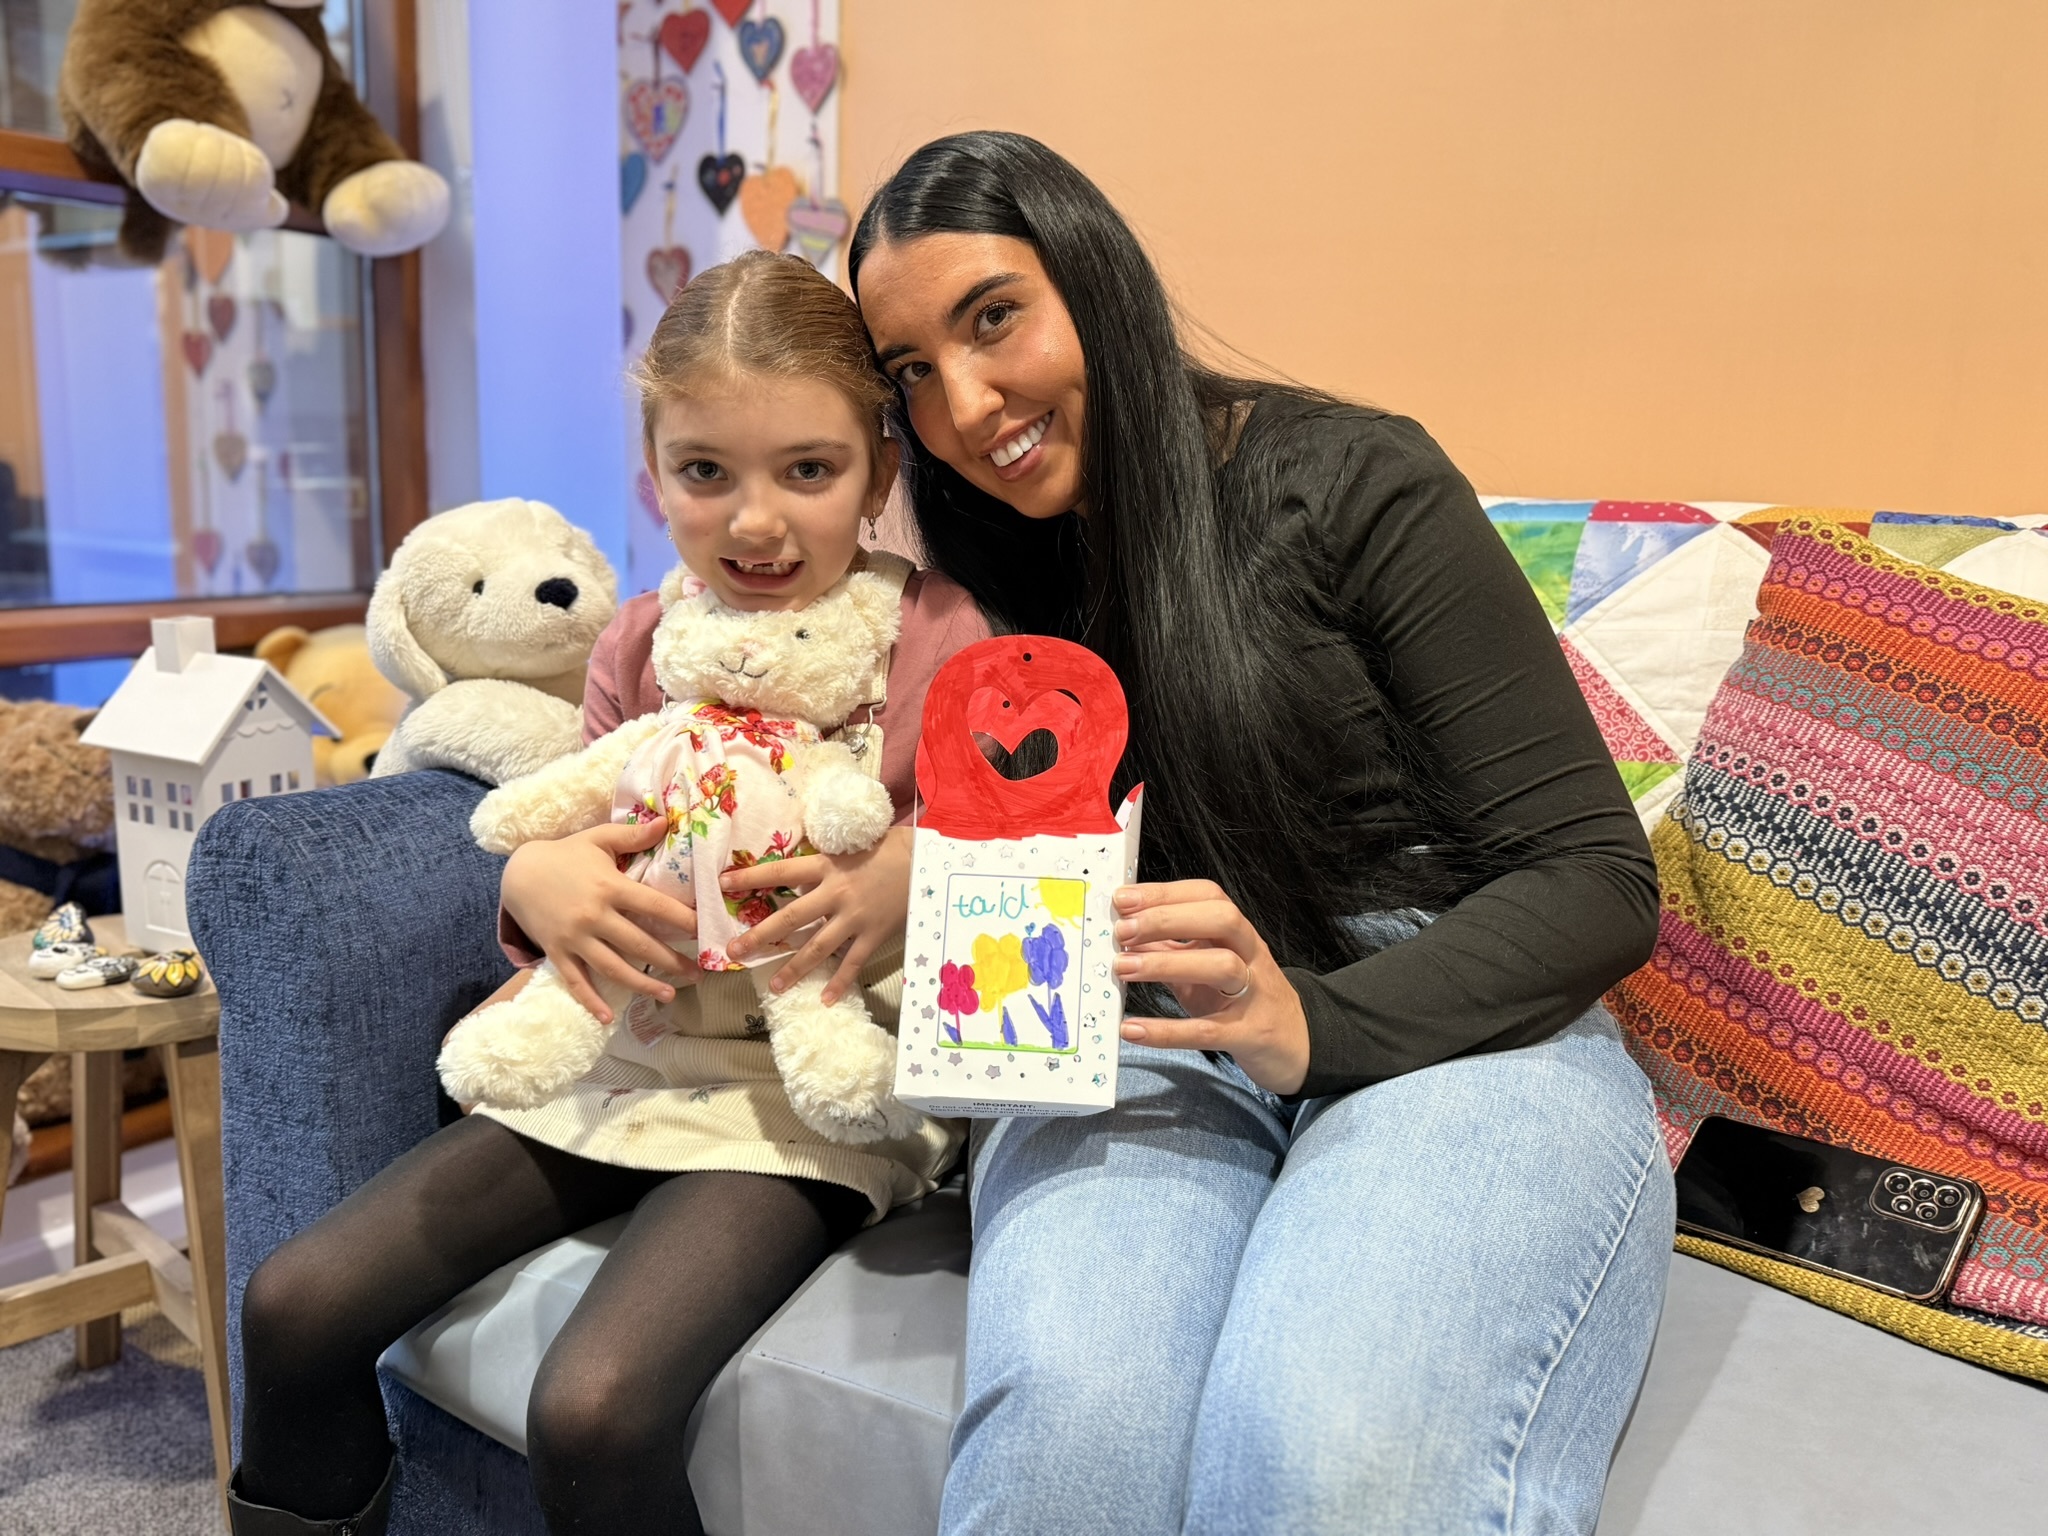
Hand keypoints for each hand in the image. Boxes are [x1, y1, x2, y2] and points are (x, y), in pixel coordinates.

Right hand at [500, 819, 696, 1022]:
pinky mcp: (557, 951)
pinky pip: (575, 981)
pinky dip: (590, 1000)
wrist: (517, 873)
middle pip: (640, 944)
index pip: (655, 907)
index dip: (684, 920)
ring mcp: (574, 937)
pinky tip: (606, 1018)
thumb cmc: (564, 854)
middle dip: (672, 961)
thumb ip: (632, 835)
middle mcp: (594, 915)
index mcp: (610, 886)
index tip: (706, 932)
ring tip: (668, 995)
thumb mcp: (597, 839)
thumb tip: (666, 821)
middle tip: (698, 974)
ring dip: (642, 984)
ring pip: (613, 968)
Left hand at [720, 826, 913, 1004]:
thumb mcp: (852, 844)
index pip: (780, 872)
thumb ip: (825, 859)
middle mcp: (835, 893)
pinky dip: (840, 982)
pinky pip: (852, 963)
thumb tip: (800, 866)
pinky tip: (827, 1000)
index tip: (722, 883)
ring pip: (816, 947)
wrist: (928, 862)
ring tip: (771, 986)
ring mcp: (854, 917)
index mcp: (826, 866)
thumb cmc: (891, 848)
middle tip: (733, 951)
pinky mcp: (873, 935)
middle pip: (789, 917)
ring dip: (792, 968)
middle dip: (759, 936)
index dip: (750, 877)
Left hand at [1111, 880, 1309, 1095]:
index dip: (1166, 893)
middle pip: (1221, 919)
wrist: (1297, 1043)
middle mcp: (1250, 956)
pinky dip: (1167, 1032)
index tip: (1124, 899)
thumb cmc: (1243, 1000)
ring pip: (1220, 966)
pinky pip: (1208, 1031)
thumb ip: (1172, 950)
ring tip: (1123, 968)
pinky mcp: (1248, 1034)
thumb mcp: (1207, 969)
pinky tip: (1133, 1029)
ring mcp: (1253, 994)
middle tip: (1122, 930)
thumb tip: (1123, 935)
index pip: (1209, 896)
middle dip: (1167, 918)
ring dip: (1167, 963)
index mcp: (1238, 934)